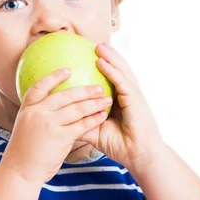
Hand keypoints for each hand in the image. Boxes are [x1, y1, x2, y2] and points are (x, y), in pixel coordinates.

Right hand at [1, 68, 110, 184]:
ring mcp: (49, 124)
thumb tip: (51, 108)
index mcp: (27, 109)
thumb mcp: (25, 128)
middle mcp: (37, 113)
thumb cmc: (24, 152)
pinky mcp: (60, 137)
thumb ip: (37, 116)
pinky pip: (81, 125)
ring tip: (106, 99)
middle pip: (64, 96)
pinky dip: (93, 119)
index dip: (53, 77)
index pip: (39, 87)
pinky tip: (102, 116)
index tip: (67, 70)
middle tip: (98, 86)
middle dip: (83, 90)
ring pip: (76, 109)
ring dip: (93, 103)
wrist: (20, 172)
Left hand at [80, 42, 165, 169]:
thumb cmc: (119, 145)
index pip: (111, 81)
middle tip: (94, 44)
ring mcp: (132, 96)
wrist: (137, 155)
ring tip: (99, 46)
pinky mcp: (134, 99)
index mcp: (119, 102)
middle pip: (117, 71)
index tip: (90, 57)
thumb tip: (62, 118)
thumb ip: (82, 122)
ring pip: (120, 71)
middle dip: (107, 57)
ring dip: (110, 57)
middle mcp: (126, 96)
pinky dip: (111, 71)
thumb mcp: (95, 132)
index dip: (104, 68)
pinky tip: (102, 62)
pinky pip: (121, 81)